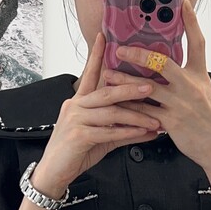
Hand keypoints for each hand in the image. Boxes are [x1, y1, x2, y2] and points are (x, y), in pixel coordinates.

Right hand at [30, 33, 162, 194]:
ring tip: (155, 118)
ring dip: (136, 116)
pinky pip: (108, 132)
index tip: (105, 37)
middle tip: (151, 85)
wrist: (54, 172)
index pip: (90, 74)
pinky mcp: (78, 136)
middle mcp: (75, 106)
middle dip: (130, 88)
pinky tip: (142, 133)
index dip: (97, 55)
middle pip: (106, 91)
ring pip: (110, 112)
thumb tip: (149, 127)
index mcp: (79, 101)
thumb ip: (122, 129)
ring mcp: (75, 120)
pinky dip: (127, 133)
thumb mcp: (102, 137)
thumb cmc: (76, 152)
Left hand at [106, 1, 210, 170]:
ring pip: (148, 87)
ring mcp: (181, 104)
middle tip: (120, 50)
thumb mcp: (203, 92)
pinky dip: (129, 106)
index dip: (191, 22)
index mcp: (200, 75)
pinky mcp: (172, 122)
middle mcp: (191, 86)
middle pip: (163, 62)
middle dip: (139, 54)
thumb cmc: (207, 119)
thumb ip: (187, 77)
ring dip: (125, 81)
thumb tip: (166, 63)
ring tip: (109, 75)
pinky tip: (116, 102)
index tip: (182, 4)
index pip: (198, 43)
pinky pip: (145, 111)